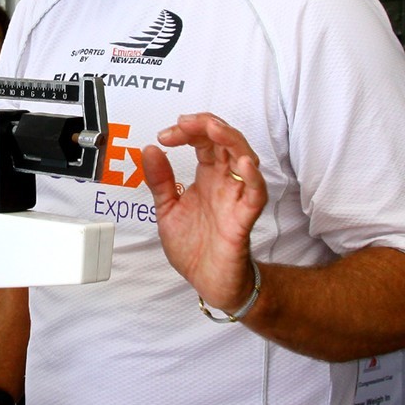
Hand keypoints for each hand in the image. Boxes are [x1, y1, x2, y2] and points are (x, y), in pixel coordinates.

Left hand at [142, 113, 267, 312]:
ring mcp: (236, 197)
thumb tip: (148, 149)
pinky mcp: (244, 218)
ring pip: (245, 158)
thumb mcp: (166, 209)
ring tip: (212, 129)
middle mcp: (224, 182)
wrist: (206, 280)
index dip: (186, 131)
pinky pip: (256, 194)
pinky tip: (243, 164)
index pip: (203, 141)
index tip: (165, 135)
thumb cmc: (193, 246)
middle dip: (206, 126)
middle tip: (183, 123)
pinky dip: (253, 177)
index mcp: (207, 177)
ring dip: (230, 140)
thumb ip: (159, 181)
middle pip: (225, 142)